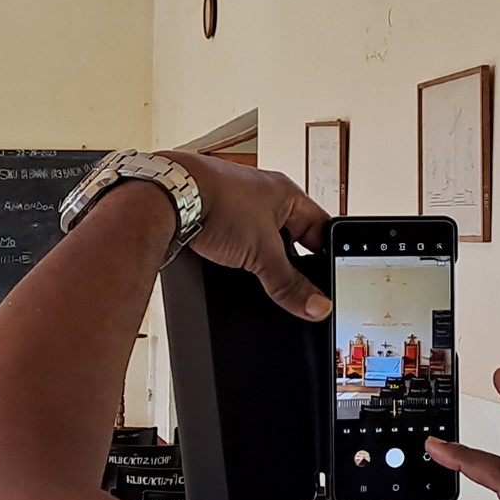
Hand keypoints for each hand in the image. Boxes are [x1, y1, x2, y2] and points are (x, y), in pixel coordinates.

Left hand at [159, 151, 331, 320]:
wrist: (168, 196)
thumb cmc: (216, 201)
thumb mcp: (263, 252)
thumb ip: (289, 283)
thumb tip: (316, 306)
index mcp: (286, 193)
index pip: (321, 228)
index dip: (329, 255)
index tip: (330, 281)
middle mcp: (263, 196)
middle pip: (291, 237)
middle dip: (290, 261)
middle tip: (294, 285)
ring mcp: (237, 205)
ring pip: (261, 241)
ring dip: (260, 259)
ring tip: (259, 274)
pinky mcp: (214, 217)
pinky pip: (235, 242)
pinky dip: (236, 256)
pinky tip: (232, 266)